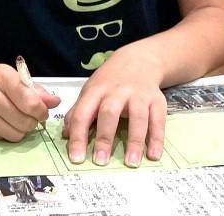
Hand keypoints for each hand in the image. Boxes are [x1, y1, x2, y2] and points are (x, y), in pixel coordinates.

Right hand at [0, 59, 60, 140]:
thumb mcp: (9, 75)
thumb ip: (33, 89)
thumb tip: (55, 102)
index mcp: (1, 76)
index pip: (29, 101)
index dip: (41, 111)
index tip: (42, 111)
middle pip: (24, 121)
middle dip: (33, 121)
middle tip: (29, 115)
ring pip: (15, 134)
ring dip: (21, 130)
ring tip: (16, 118)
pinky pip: (1, 139)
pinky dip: (6, 133)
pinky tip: (0, 121)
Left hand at [62, 47, 166, 167]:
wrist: (139, 60)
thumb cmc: (110, 80)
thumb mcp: (91, 90)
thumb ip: (78, 112)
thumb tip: (65, 136)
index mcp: (96, 91)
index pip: (83, 113)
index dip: (78, 136)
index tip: (76, 158)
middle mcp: (117, 91)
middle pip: (109, 113)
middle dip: (104, 137)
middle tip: (100, 161)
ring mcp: (139, 95)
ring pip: (137, 117)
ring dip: (134, 140)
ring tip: (131, 163)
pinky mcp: (157, 100)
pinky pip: (158, 120)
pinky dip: (157, 138)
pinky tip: (153, 154)